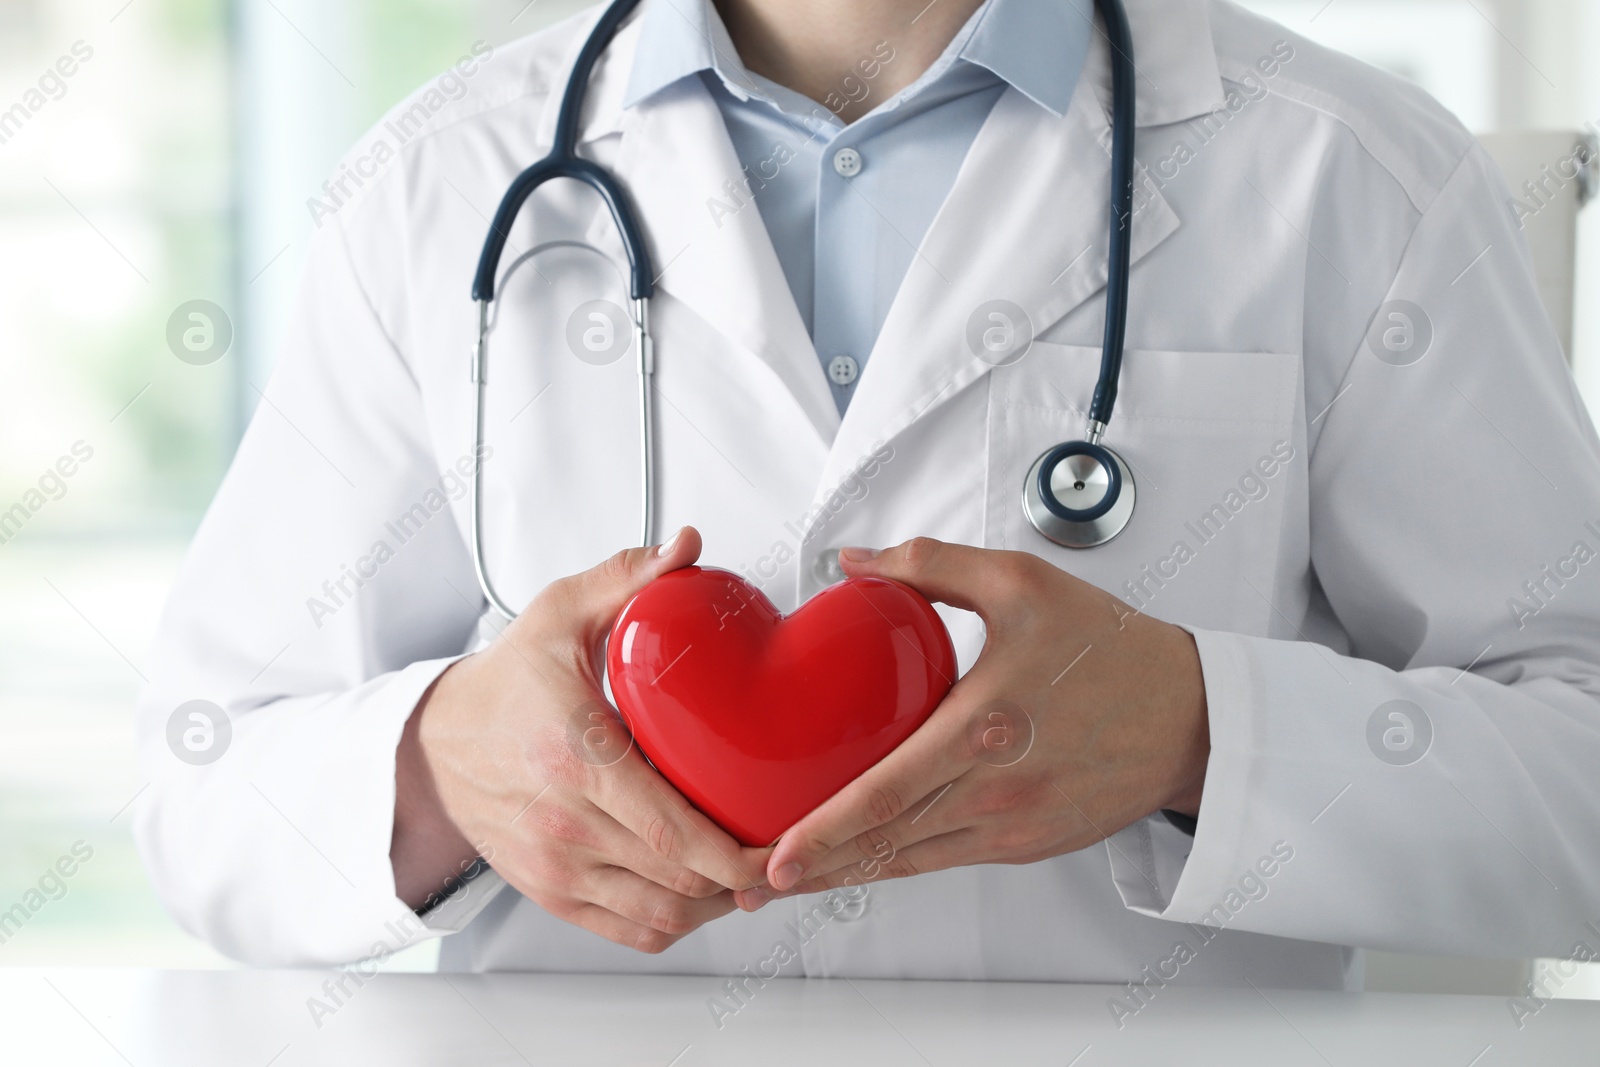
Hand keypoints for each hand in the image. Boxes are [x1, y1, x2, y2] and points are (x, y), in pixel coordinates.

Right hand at [392, 526, 771, 952]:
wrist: (435, 744)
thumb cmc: (505, 683)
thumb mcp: (559, 614)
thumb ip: (627, 578)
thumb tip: (688, 547)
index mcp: (575, 754)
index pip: (671, 829)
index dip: (739, 850)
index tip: (785, 833)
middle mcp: (564, 821)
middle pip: (680, 879)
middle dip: (747, 874)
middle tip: (789, 847)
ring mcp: (556, 866)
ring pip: (664, 915)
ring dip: (720, 903)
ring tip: (755, 869)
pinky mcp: (552, 893)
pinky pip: (633, 930)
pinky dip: (681, 922)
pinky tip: (708, 893)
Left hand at [739, 537, 1207, 905]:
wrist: (1194, 716)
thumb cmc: (1112, 648)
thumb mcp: (1021, 583)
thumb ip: (930, 565)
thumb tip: (854, 563)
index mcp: (987, 725)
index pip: (886, 794)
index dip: (824, 832)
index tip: (775, 854)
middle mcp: (997, 788)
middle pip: (886, 844)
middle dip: (815, 870)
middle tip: (752, 883)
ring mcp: (1013, 826)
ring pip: (911, 862)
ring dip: (847, 875)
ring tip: (788, 882)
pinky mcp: (1028, 844)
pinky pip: (946, 858)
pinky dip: (896, 863)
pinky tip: (859, 860)